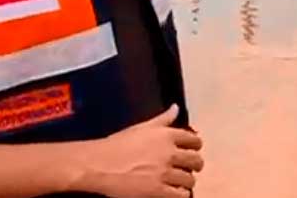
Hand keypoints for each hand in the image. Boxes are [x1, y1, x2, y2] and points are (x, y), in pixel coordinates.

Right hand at [80, 105, 202, 197]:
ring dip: (185, 182)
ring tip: (178, 182)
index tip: (190, 150)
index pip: (194, 140)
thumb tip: (176, 108)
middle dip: (193, 165)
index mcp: (166, 135)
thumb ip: (162, 119)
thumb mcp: (141, 127)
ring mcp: (165, 173)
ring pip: (190, 180)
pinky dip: (180, 194)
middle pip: (196, 161)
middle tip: (186, 168)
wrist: (100, 164)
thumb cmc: (118, 144)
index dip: (194, 147)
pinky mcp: (159, 191)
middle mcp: (169, 153)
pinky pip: (181, 195)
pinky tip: (172, 192)